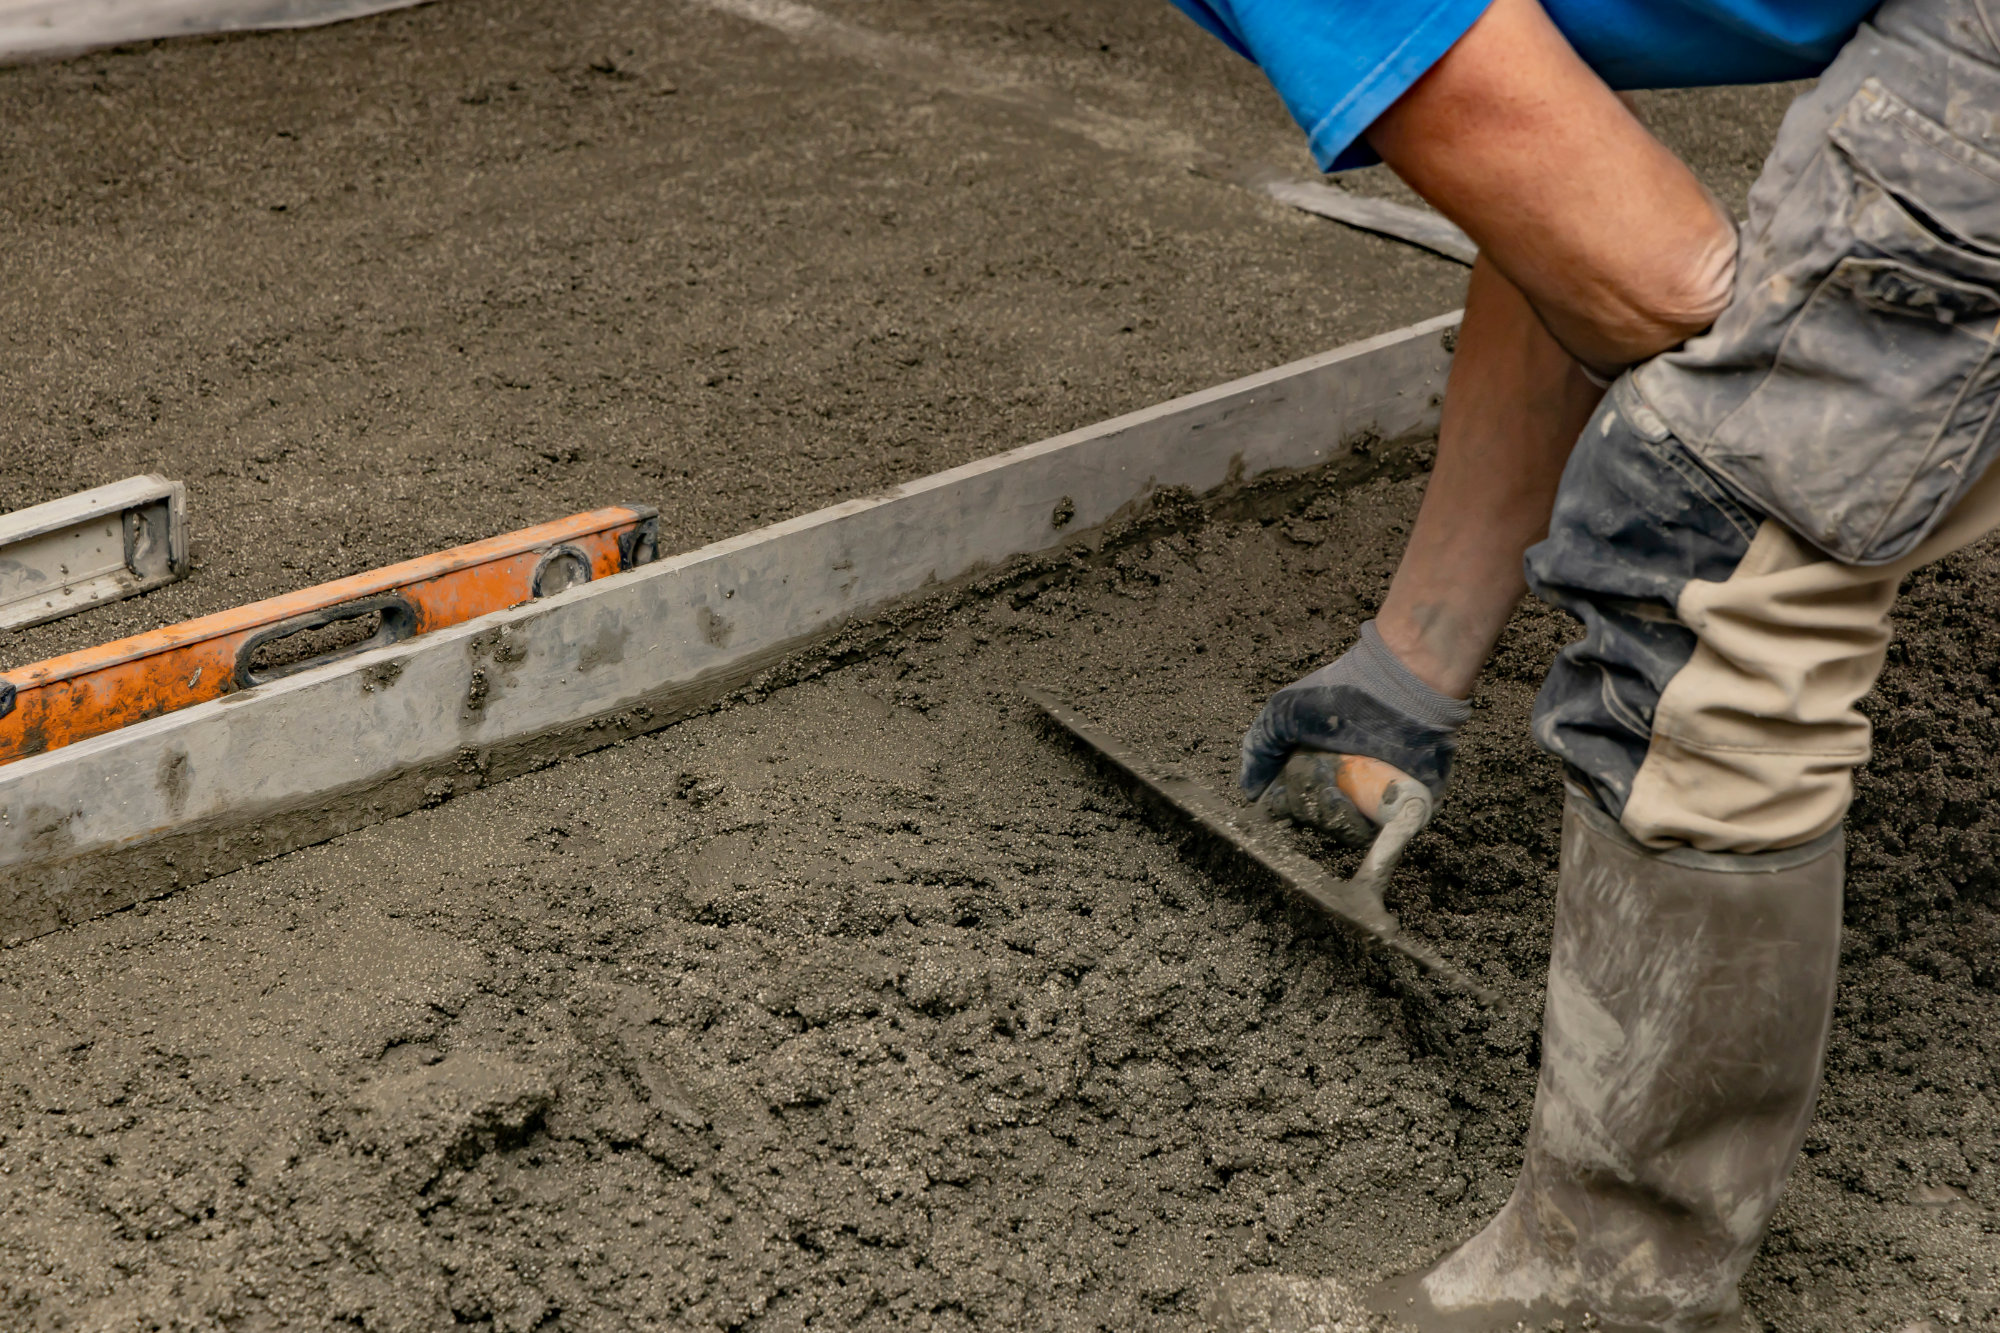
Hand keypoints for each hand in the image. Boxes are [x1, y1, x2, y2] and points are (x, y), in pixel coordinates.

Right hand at [1240, 621, 1468, 843]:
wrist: (1397, 688)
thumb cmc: (1342, 693)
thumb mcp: (1282, 712)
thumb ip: (1259, 749)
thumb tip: (1251, 792)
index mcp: (1311, 764)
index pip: (1287, 801)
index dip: (1280, 802)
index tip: (1280, 793)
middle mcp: (1338, 782)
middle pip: (1309, 817)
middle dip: (1305, 801)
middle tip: (1315, 774)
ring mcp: (1366, 797)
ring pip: (1336, 828)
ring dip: (1328, 813)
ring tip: (1334, 787)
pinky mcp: (1395, 807)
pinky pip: (1370, 832)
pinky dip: (1354, 826)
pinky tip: (1350, 804)